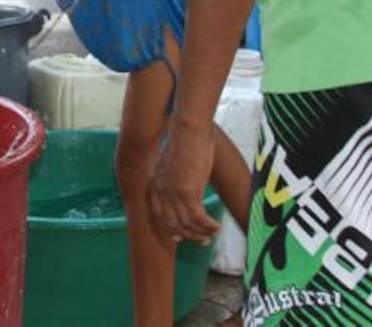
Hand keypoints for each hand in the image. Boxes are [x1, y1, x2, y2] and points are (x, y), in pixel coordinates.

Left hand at [148, 120, 221, 244]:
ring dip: (202, 232)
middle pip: (172, 224)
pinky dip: (208, 225)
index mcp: (154, 184)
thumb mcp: (172, 162)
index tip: (181, 238)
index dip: (171, 229)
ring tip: (214, 233)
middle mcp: (160, 191)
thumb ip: (171, 177)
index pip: (158, 215)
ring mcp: (173, 193)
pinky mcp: (188, 192)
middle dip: (189, 236)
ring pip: (187, 223)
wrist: (188, 130)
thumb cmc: (184, 142)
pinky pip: (198, 218)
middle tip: (203, 241)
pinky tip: (217, 226)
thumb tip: (181, 188)